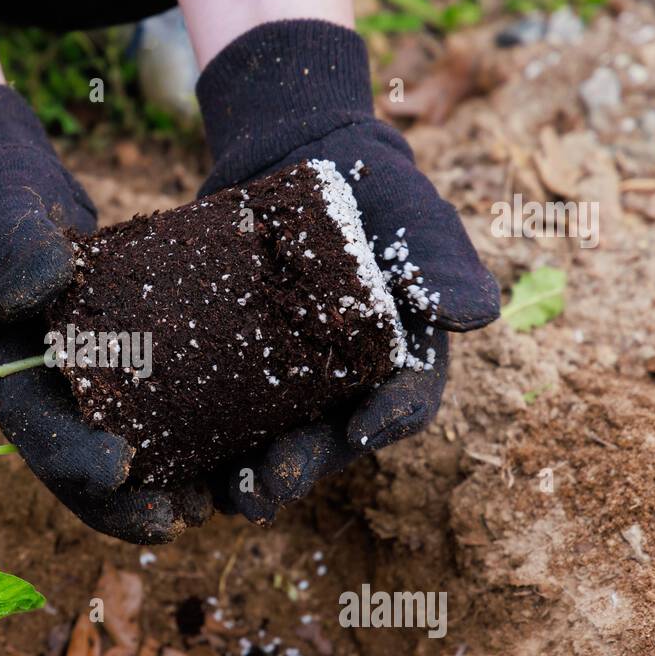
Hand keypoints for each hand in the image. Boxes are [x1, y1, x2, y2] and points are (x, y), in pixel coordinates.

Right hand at [0, 78, 211, 541]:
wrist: (13, 209)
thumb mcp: (0, 226)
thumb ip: (16, 254)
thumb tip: (46, 281)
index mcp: (11, 378)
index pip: (39, 433)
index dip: (75, 460)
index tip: (118, 470)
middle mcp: (51, 399)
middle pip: (84, 470)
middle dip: (126, 502)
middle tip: (176, 517)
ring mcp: (90, 393)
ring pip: (127, 457)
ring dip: (165, 488)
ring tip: (211, 505)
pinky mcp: (128, 375)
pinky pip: (159, 421)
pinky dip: (189, 446)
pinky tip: (231, 460)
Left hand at [194, 20, 500, 522]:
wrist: (301, 159)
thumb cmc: (374, 193)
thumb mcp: (414, 218)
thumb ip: (440, 263)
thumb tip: (475, 313)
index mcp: (403, 362)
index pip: (404, 402)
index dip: (384, 421)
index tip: (360, 432)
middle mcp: (349, 387)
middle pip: (331, 441)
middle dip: (301, 468)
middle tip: (268, 487)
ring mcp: (294, 385)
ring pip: (278, 444)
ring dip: (253, 477)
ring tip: (225, 496)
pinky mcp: (243, 371)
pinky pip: (228, 418)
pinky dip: (207, 446)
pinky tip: (179, 465)